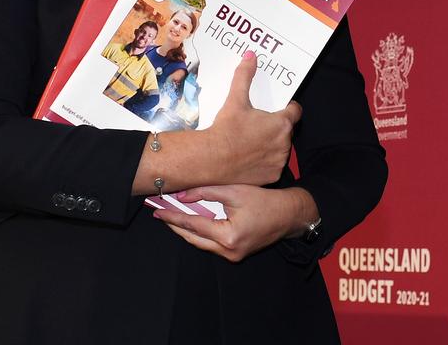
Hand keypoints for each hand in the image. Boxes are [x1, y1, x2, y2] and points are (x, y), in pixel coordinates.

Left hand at [155, 184, 314, 261]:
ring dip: (187, 230)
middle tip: (161, 214)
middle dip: (176, 225)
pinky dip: (201, 233)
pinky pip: (212, 244)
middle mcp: (228, 251)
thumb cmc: (266, 201)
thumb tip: (183, 196)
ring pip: (201, 243)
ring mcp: (232, 255)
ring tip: (173, 217)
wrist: (289, 215)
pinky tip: (194, 222)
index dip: (174, 216)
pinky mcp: (236, 254)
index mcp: (228, 236)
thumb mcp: (236, 191)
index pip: (193, 225)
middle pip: (193, 239)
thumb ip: (207, 192)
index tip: (159, 210)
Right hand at [203, 52, 301, 185]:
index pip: (295, 111)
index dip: (288, 108)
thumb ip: (245, 76)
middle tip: (258, 125)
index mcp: (282, 123)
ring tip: (252, 142)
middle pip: (286, 131)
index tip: (280, 108)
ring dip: (272, 145)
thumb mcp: (236, 99)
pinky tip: (250, 158)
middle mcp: (285, 143)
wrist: (211, 159)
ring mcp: (279, 161)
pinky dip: (265, 162)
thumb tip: (250, 56)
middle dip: (275, 127)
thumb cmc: (226, 129)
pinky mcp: (272, 176)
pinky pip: (273, 166)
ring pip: (280, 149)